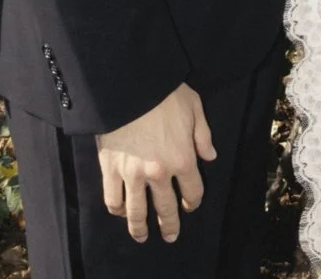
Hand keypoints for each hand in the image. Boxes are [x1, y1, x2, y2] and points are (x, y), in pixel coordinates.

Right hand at [96, 83, 215, 243]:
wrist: (128, 83)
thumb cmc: (164, 91)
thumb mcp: (193, 106)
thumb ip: (203, 134)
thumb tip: (210, 156)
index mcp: (182, 158)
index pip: (192, 191)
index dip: (193, 201)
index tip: (189, 205)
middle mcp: (159, 172)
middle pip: (166, 209)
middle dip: (170, 225)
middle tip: (170, 235)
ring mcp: (133, 174)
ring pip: (137, 213)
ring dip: (140, 229)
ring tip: (142, 236)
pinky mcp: (111, 170)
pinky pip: (113, 199)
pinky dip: (117, 209)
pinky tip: (121, 211)